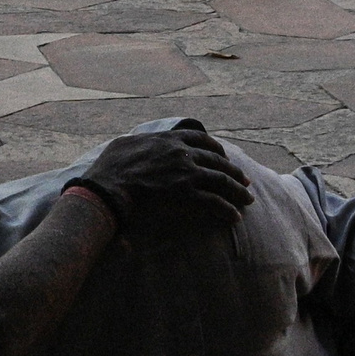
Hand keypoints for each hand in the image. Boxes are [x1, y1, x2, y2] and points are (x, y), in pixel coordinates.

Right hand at [78, 127, 253, 236]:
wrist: (107, 192)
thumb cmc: (108, 170)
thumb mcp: (123, 145)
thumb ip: (140, 142)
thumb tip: (139, 143)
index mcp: (168, 139)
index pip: (200, 138)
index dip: (215, 147)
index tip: (223, 155)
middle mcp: (183, 153)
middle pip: (217, 160)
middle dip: (233, 171)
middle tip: (245, 180)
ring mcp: (187, 174)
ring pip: (222, 181)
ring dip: (238, 191)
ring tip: (248, 199)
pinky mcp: (188, 197)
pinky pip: (215, 203)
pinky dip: (227, 209)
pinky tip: (234, 216)